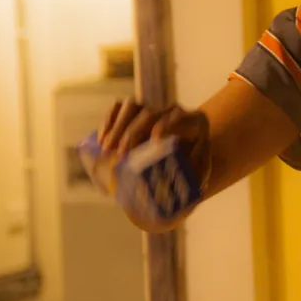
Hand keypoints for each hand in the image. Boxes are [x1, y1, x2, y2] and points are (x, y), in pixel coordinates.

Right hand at [97, 99, 211, 190]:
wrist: (187, 158)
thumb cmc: (192, 169)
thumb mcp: (199, 174)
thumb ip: (194, 180)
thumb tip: (182, 194)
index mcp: (195, 123)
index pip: (181, 119)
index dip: (166, 126)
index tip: (153, 140)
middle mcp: (174, 111)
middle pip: (151, 112)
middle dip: (133, 132)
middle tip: (120, 155)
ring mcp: (154, 108)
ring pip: (133, 106)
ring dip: (117, 126)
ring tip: (106, 149)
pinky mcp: (137, 110)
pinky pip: (120, 107)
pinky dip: (109, 120)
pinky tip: (101, 139)